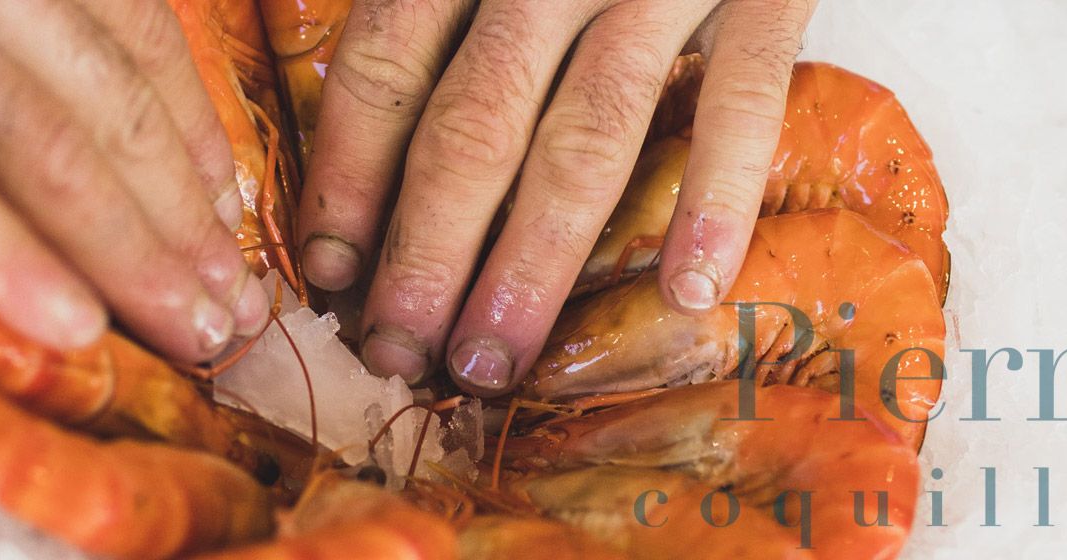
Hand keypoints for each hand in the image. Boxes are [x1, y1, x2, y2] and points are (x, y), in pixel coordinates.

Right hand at [0, 0, 272, 362]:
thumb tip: (65, 92)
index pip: (128, 28)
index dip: (191, 125)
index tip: (229, 206)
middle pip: (103, 98)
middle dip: (180, 211)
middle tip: (230, 302)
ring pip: (41, 138)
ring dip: (130, 246)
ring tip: (188, 324)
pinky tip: (68, 321)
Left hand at [297, 0, 816, 393]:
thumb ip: (428, 2)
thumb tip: (351, 120)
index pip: (385, 66)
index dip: (349, 176)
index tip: (327, 273)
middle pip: (471, 125)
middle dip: (425, 255)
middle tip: (396, 354)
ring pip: (584, 137)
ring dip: (532, 264)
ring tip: (492, 360)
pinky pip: (739, 98)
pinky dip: (715, 195)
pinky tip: (688, 290)